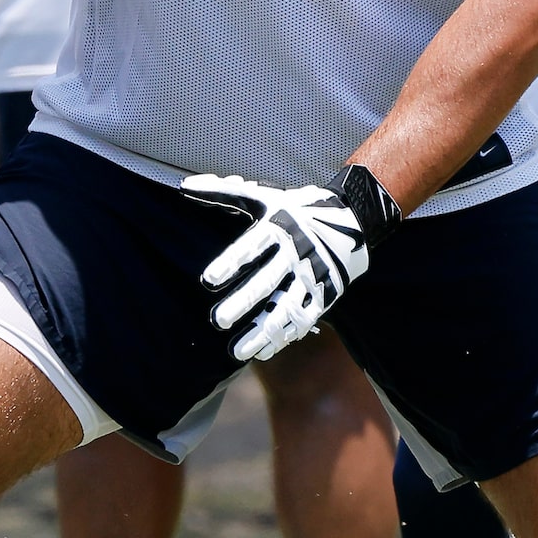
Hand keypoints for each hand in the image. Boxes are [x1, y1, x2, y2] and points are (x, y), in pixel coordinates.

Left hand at [183, 174, 377, 363]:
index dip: (230, 263)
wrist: (353, 219)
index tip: (208, 281)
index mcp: (278, 227)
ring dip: (261, 332)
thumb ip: (223, 193)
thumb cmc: (296, 209)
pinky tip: (262, 350)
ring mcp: (312, 277)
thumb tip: (184, 186)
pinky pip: (303, 320)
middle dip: (243, 303)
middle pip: (267, 282)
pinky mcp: (325, 294)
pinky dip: (283, 337)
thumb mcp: (264, 197)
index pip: (251, 248)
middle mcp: (296, 253)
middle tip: (218, 320)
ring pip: (285, 309)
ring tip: (236, 351)